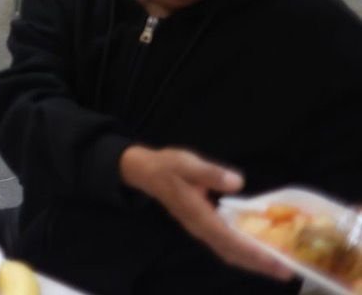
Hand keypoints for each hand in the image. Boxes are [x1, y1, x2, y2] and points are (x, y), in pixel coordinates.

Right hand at [119, 146, 292, 280]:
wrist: (147, 172)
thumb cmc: (168, 166)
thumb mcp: (187, 163)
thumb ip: (210, 173)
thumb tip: (237, 182)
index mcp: (198, 215)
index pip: (229, 239)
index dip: (253, 251)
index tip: (276, 260)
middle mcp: (201, 228)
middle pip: (232, 253)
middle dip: (260, 264)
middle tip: (288, 271)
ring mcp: (202, 230)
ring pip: (230, 252)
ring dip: (254, 262)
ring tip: (280, 267)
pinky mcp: (205, 227)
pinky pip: (227, 246)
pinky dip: (245, 252)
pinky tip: (260, 250)